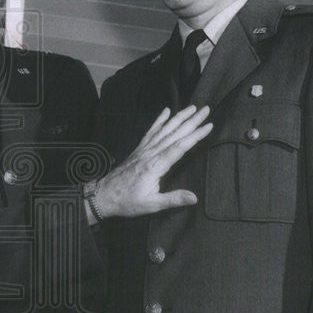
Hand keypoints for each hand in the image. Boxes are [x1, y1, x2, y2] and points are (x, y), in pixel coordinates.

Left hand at [93, 105, 212, 218]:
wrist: (103, 195)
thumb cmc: (127, 201)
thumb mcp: (151, 205)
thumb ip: (173, 199)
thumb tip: (194, 197)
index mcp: (155, 165)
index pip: (180, 146)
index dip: (195, 135)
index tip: (208, 125)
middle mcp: (150, 153)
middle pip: (174, 133)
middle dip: (192, 121)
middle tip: (206, 109)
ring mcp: (144, 150)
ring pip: (164, 130)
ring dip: (179, 117)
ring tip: (192, 107)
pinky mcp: (139, 150)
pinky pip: (150, 132)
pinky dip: (159, 120)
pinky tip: (166, 111)